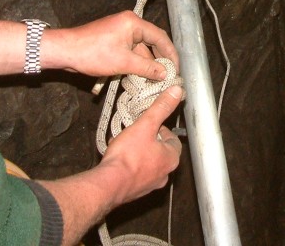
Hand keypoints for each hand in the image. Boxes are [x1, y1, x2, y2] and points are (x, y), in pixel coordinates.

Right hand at [35, 86, 183, 241]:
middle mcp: (164, 175)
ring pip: (146, 162)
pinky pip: (135, 173)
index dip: (162, 129)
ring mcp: (150, 185)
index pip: (173, 140)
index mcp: (171, 159)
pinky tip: (117, 158)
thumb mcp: (146, 125)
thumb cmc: (129, 156)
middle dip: (147, 140)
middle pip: (159, 151)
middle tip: (136, 132)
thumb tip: (176, 92)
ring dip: (137, 152)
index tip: (150, 123)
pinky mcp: (135, 191)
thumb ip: (161, 108)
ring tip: (123, 144)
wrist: (109, 184)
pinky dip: (129, 164)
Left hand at [43, 11, 177, 80]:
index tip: (176, 69)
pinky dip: (135, 63)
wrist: (64, 51)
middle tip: (168, 75)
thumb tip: (164, 73)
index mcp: (133, 23)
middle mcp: (129, 24)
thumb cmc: (92, 53)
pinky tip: (138, 77)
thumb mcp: (123, 63)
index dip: (170, 54)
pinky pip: (130, 52)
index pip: (160, 37)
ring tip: (154, 80)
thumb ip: (147, 68)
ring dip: (146, 65)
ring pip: (140, 49)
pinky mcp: (113, 40)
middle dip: (159, 60)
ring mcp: (120, 32)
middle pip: (152, 42)